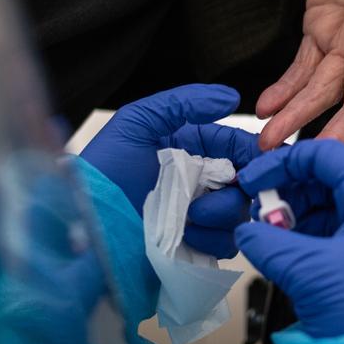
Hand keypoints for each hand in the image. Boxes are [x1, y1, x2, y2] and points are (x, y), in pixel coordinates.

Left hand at [79, 84, 261, 257]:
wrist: (82, 229)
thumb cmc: (101, 174)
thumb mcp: (135, 124)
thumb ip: (182, 103)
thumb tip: (230, 97)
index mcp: (187, 149)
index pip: (234, 144)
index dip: (251, 150)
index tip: (260, 158)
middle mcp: (196, 181)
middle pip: (245, 180)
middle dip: (240, 185)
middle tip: (220, 191)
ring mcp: (196, 216)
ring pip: (238, 212)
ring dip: (221, 213)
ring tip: (189, 216)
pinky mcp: (194, 247)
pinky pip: (224, 243)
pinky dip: (211, 240)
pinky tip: (186, 236)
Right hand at [235, 140, 343, 337]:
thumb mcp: (309, 272)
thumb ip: (268, 243)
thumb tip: (247, 230)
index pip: (328, 156)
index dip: (283, 164)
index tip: (253, 181)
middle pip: (334, 182)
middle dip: (291, 196)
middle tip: (258, 216)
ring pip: (340, 212)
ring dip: (301, 222)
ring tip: (272, 241)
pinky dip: (318, 243)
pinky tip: (292, 259)